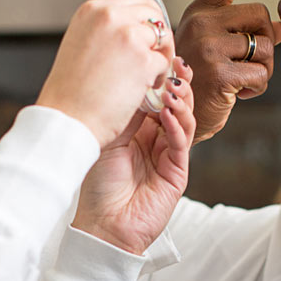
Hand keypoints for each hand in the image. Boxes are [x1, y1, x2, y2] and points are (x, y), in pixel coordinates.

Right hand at [39, 0, 173, 146]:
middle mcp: (110, 16)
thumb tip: (132, 25)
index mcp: (92, 10)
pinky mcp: (143, 60)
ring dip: (160, 56)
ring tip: (147, 76)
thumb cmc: (68, 92)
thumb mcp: (79, 44)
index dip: (147, 16)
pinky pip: (165, 62)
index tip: (149, 32)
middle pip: (153, 13)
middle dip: (158, 35)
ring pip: (163, 37)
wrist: (66, 119)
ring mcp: (129, 36)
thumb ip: (104, 30)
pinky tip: (143, 89)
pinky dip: (159, 77)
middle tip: (154, 55)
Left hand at [72, 59, 194, 254]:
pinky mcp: (177, 172)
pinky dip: (176, 125)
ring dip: (180, 102)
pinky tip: (167, 113)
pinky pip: (181, 143)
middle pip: (176, 104)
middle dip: (178, 83)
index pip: (156, 96)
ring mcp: (168, 155)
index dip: (161, 77)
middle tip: (177, 66)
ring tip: (172, 88)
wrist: (101, 224)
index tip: (161, 56)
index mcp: (138, 129)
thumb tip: (136, 78)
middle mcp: (156, 139)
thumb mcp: (106, 138)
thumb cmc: (96, 185)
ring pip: (184, 120)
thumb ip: (123, 112)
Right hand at [176, 0, 280, 141]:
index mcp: (199, 13)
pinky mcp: (218, 72)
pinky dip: (257, 87)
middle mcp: (200, 23)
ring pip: (264, 46)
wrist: (174, 120)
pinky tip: (237, 93)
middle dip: (264, 41)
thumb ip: (244, 33)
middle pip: (259, 15)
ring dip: (262, 69)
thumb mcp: (217, 50)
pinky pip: (261, 73)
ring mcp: (207, 46)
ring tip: (239, 80)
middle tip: (246, 63)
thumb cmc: (198, 83)